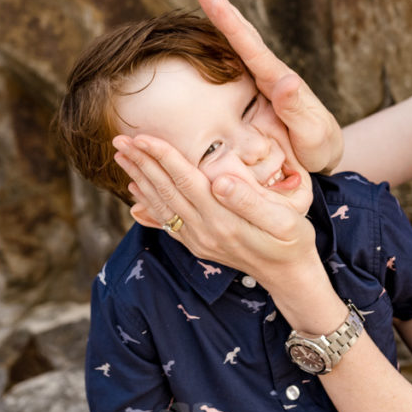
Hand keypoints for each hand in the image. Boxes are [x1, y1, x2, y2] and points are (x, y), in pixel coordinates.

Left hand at [112, 133, 321, 287]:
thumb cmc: (292, 239)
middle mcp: (205, 231)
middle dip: (141, 162)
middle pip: (165, 190)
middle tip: (119, 140)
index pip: (186, 179)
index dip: (162, 155)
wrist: (289, 274)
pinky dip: (147, 204)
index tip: (141, 136)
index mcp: (223, 219)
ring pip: (161, 205)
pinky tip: (135, 191)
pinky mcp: (197, 245)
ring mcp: (198, 240)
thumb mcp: (283, 218)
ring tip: (122, 158)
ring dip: (139, 179)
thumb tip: (220, 181)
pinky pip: (165, 222)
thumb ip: (251, 199)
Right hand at [194, 0, 343, 172]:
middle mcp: (267, 76)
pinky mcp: (250, 99)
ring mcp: (258, 86)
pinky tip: (202, 41)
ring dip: (218, 23)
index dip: (228, 20)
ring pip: (233, 49)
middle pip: (241, 37)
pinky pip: (228, 73)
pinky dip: (214, 53)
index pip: (249, 46)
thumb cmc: (319, 149)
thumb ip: (298, 110)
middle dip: (222, 8)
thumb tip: (286, 80)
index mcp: (278, 81)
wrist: (320, 162)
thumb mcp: (313, 135)